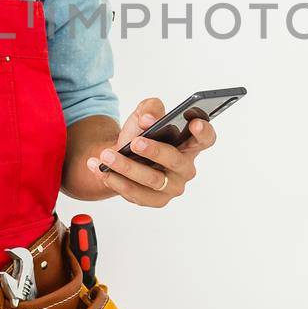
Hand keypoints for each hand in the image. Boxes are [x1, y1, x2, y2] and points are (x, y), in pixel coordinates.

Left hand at [86, 97, 217, 207]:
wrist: (120, 155)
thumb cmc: (139, 133)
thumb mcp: (144, 114)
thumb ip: (149, 108)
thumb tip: (147, 118)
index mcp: (190, 144)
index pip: (205, 138)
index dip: (203, 132)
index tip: (194, 123)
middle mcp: (185, 167)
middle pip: (175, 160)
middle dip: (154, 151)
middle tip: (134, 142)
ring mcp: (172, 186)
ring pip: (152, 180)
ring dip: (127, 167)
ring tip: (107, 155)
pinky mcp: (156, 200)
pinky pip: (137, 194)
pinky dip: (117, 181)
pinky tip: (102, 170)